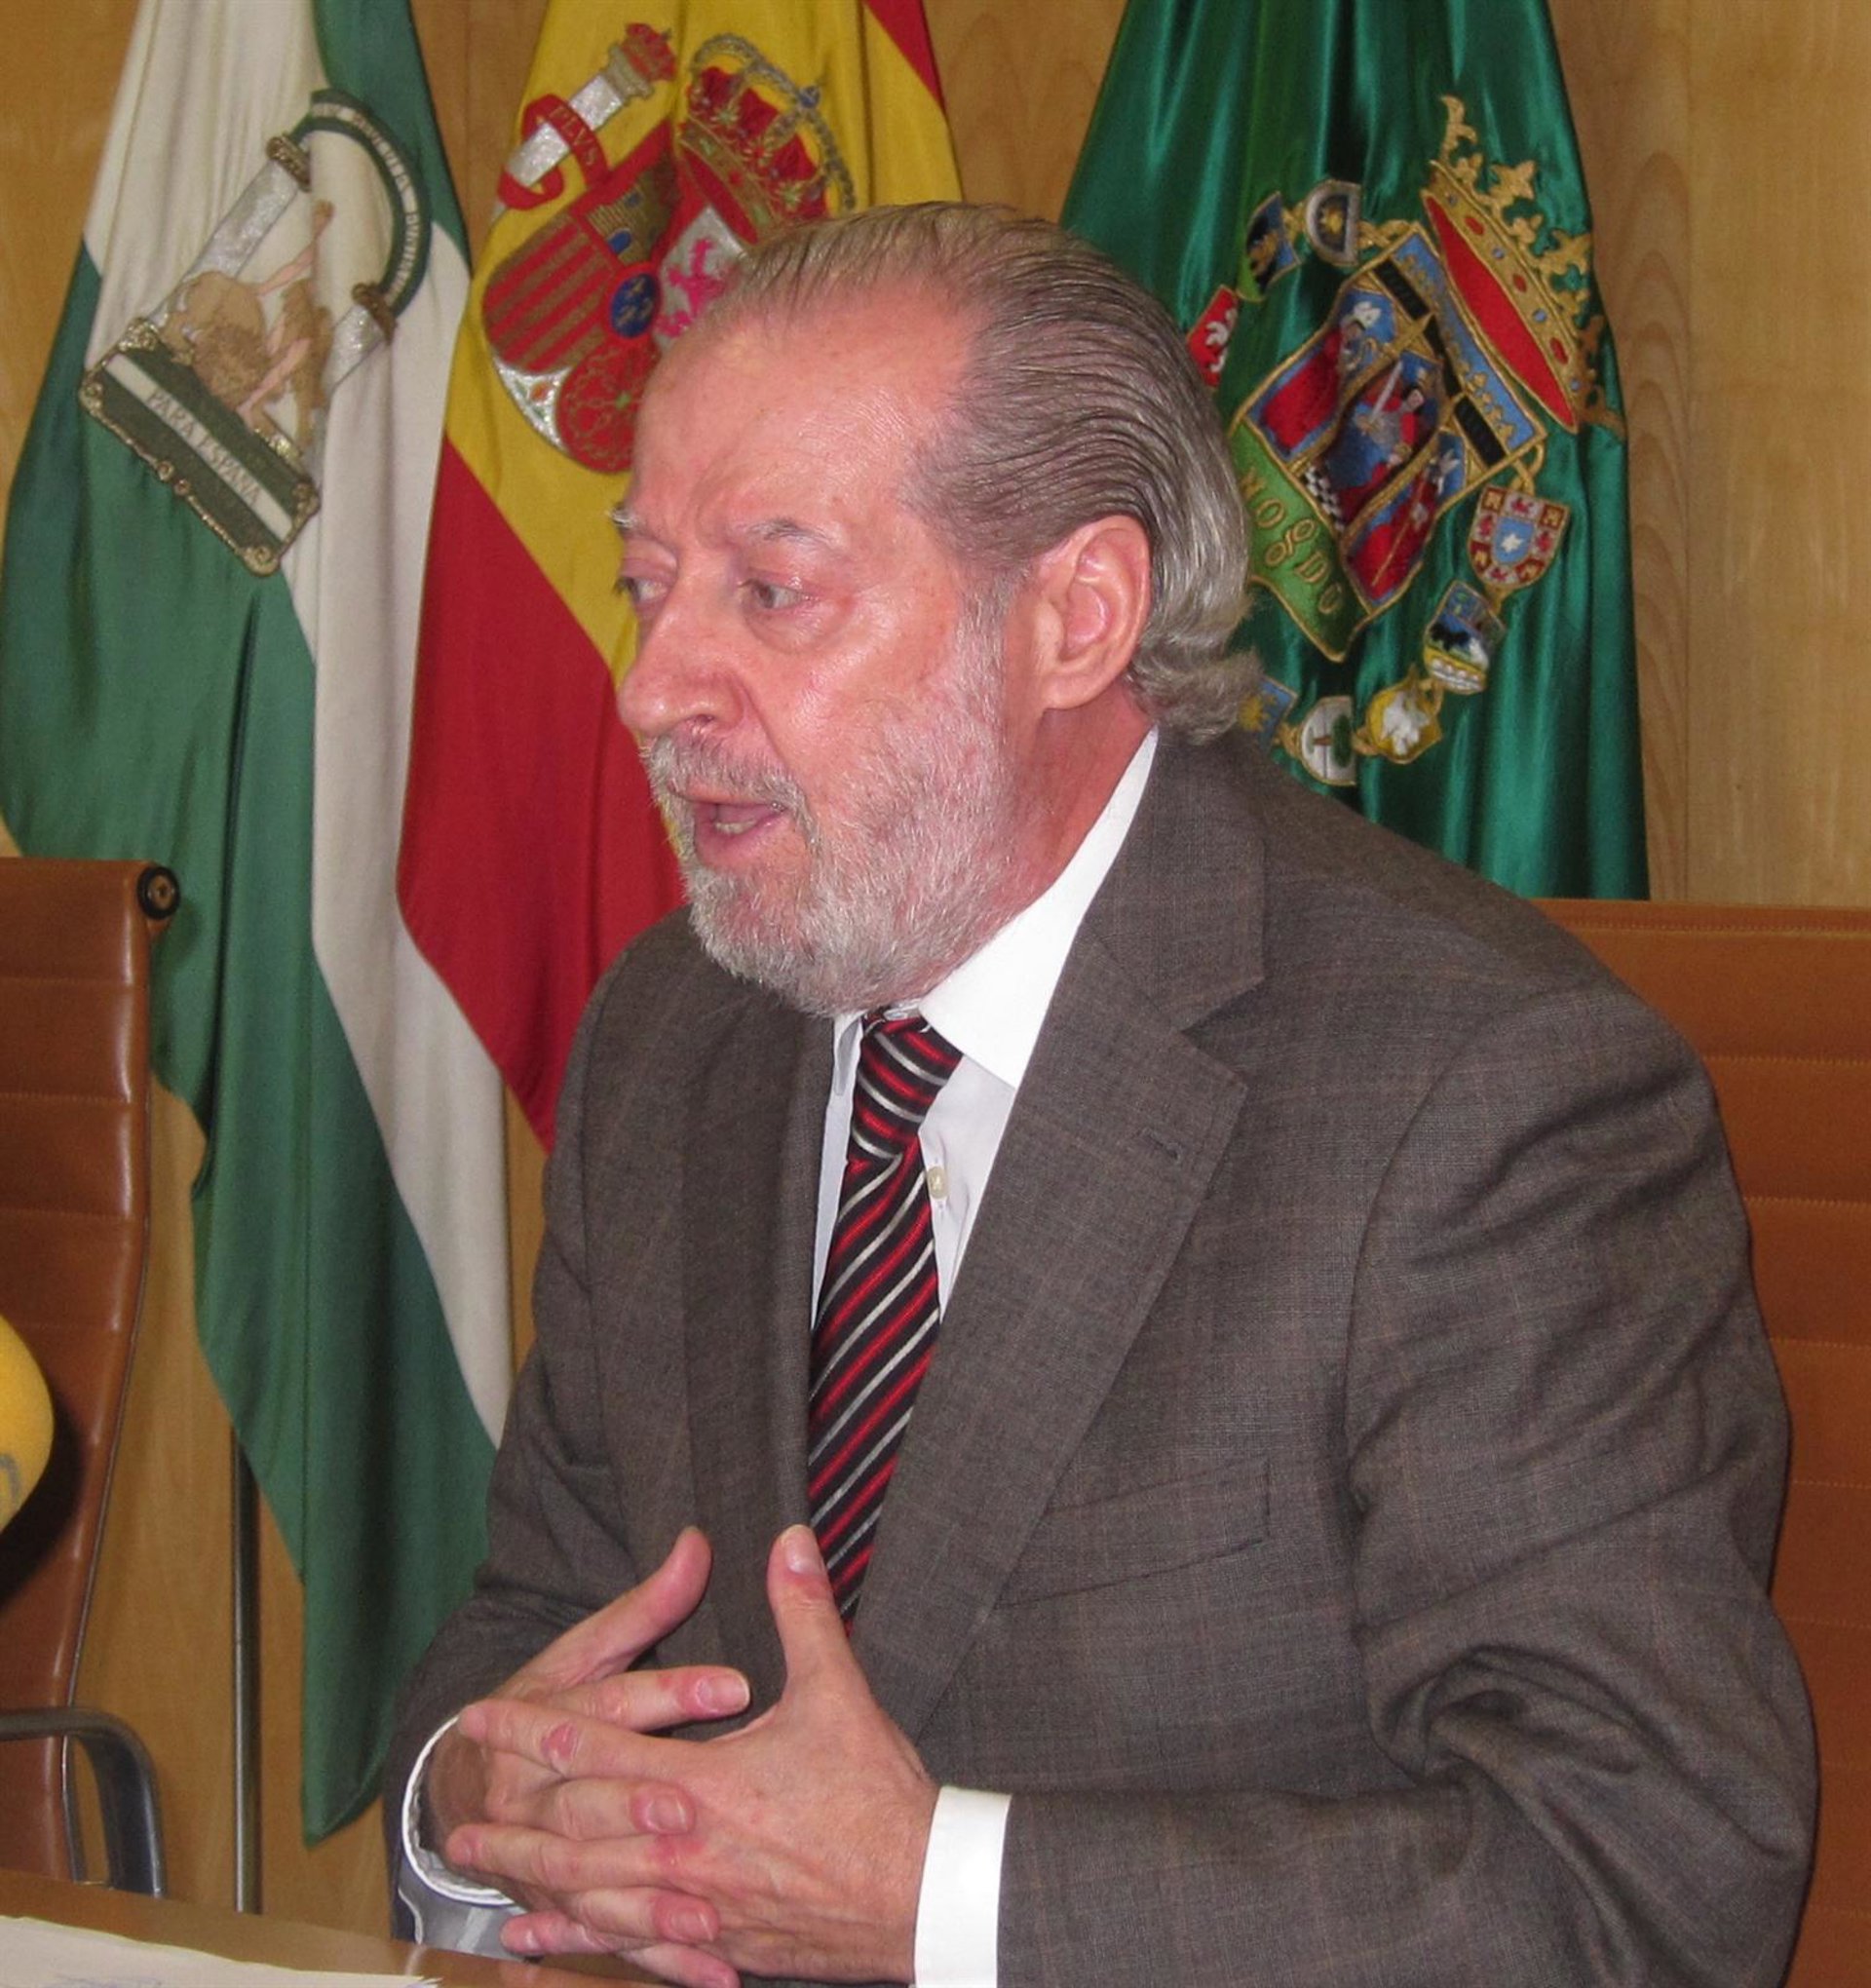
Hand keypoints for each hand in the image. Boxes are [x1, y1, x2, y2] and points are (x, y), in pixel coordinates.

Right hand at [433, 1528, 751, 1987]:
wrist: (467, 1782)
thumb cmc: (547, 1701)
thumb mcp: (589, 1648)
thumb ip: (648, 1602)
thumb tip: (698, 1541)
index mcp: (554, 1713)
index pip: (615, 1701)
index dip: (672, 1691)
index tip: (739, 1683)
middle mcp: (540, 1794)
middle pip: (592, 1799)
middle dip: (644, 1803)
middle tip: (700, 1806)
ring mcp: (548, 1861)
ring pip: (596, 1884)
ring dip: (650, 1900)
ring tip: (709, 1913)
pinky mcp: (569, 1909)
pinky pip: (616, 1940)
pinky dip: (663, 1961)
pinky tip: (717, 1974)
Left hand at [448, 1526, 938, 1985]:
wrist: (922, 1899)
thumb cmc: (879, 1798)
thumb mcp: (839, 1692)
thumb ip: (803, 1612)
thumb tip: (788, 1539)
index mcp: (702, 1783)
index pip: (597, 1745)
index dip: (534, 1725)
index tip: (481, 1713)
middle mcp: (682, 1849)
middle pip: (573, 1830)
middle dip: (513, 1815)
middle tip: (457, 1809)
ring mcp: (695, 1905)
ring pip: (589, 1894)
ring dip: (528, 1877)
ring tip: (480, 1865)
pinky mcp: (717, 1943)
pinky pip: (628, 1945)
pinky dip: (574, 1941)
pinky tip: (538, 1942)